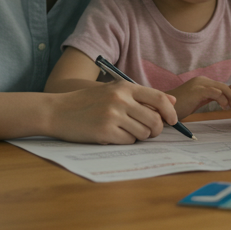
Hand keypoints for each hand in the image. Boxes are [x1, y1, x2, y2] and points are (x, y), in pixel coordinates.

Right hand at [45, 81, 178, 144]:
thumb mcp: (113, 91)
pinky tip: (113, 135)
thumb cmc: (87, 102)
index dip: (170, 112)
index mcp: (124, 87)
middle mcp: (120, 100)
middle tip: (148, 132)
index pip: (159, 98)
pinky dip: (125, 141)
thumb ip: (142, 96)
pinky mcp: (105, 132)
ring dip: (138, 136)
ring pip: (143, 133)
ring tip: (124, 131)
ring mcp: (113, 116)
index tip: (173, 121)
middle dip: (156, 130)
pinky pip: (129, 141)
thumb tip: (172, 101)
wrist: (57, 111)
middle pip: (154, 120)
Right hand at [167, 76, 230, 117]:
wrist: (163, 109)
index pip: (221, 85)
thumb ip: (209, 98)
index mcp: (202, 82)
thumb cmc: (179, 107)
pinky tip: (224, 106)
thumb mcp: (198, 100)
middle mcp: (201, 80)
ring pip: (221, 87)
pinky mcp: (197, 90)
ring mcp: (199, 84)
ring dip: (230, 97)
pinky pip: (215, 92)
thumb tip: (224, 101)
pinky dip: (222, 98)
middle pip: (223, 85)